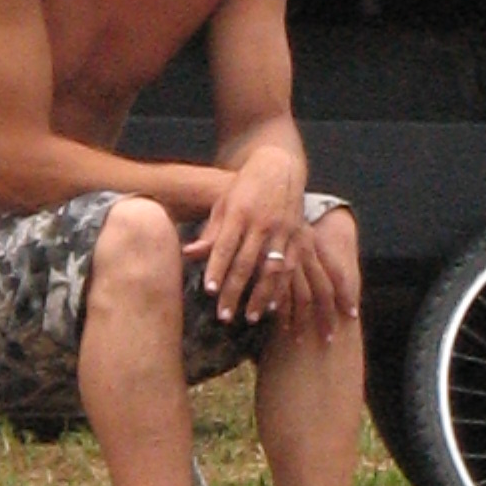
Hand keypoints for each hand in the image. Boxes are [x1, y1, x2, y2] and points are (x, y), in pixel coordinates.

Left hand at [187, 145, 307, 324]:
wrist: (279, 167)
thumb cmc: (243, 189)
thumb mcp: (223, 204)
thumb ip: (209, 232)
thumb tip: (187, 254)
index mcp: (238, 213)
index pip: (224, 246)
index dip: (216, 269)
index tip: (209, 291)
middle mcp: (261, 222)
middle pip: (245, 263)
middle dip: (234, 291)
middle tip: (224, 316)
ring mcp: (282, 229)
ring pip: (270, 269)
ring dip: (260, 296)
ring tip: (250, 317)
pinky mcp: (298, 235)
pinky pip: (290, 266)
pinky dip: (282, 287)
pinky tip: (274, 306)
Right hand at [273, 205, 357, 340]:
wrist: (260, 182)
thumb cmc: (275, 206)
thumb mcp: (296, 226)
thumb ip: (309, 249)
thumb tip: (322, 265)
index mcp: (314, 244)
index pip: (337, 274)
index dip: (346, 293)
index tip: (352, 314)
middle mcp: (304, 251)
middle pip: (322, 291)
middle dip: (327, 317)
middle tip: (329, 340)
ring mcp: (286, 258)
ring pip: (300, 296)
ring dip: (301, 321)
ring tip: (300, 342)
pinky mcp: (267, 261)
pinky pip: (277, 291)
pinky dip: (280, 310)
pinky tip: (279, 325)